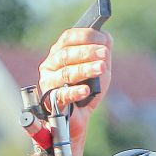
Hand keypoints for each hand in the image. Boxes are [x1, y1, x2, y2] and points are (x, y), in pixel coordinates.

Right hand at [38, 28, 112, 146]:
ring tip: (101, 68)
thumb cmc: (87, 90)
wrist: (79, 119)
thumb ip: (103, 54)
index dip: (86, 36)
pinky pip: (62, 94)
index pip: (68, 38)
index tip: (103, 40)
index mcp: (60, 52)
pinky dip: (75, 91)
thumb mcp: (99, 70)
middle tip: (105, 53)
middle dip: (87, 52)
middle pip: (67, 54)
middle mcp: (51, 64)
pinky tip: (87, 90)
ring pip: (66, 73)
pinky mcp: (50, 100)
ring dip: (85, 69)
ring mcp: (48, 82)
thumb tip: (107, 36)